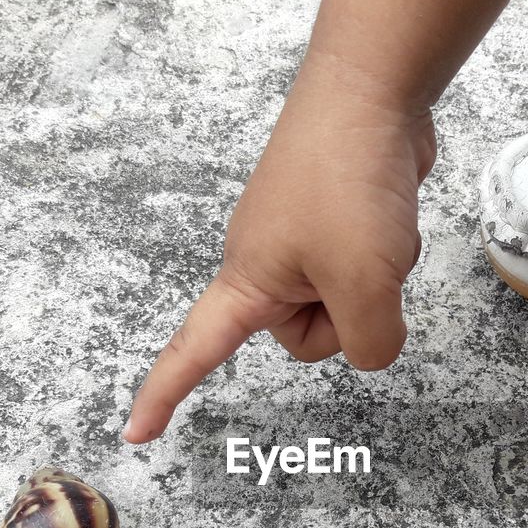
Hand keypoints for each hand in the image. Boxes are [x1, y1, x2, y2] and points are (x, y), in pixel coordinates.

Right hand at [122, 61, 436, 443]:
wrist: (372, 92)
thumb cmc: (348, 180)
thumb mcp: (363, 281)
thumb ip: (368, 342)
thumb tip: (375, 347)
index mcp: (246, 282)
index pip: (193, 352)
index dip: (164, 395)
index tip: (136, 436)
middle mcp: (267, 267)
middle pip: (308, 340)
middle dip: (349, 318)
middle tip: (360, 267)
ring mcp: (304, 244)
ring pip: (348, 306)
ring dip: (377, 282)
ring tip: (378, 231)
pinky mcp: (338, 226)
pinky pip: (368, 272)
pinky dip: (388, 257)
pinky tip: (392, 219)